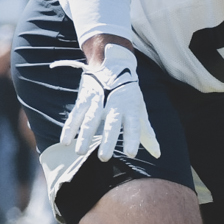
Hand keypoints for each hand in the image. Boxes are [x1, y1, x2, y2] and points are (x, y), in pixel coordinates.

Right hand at [61, 40, 157, 161]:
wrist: (112, 65)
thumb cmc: (129, 94)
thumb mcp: (139, 110)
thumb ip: (147, 133)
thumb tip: (157, 154)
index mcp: (131, 108)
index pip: (133, 126)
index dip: (132, 139)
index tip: (131, 153)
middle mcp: (115, 105)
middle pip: (111, 124)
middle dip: (108, 140)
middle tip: (104, 158)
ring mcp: (99, 101)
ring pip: (91, 120)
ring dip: (85, 136)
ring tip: (80, 152)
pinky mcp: (84, 99)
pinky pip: (76, 115)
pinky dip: (70, 127)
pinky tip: (65, 141)